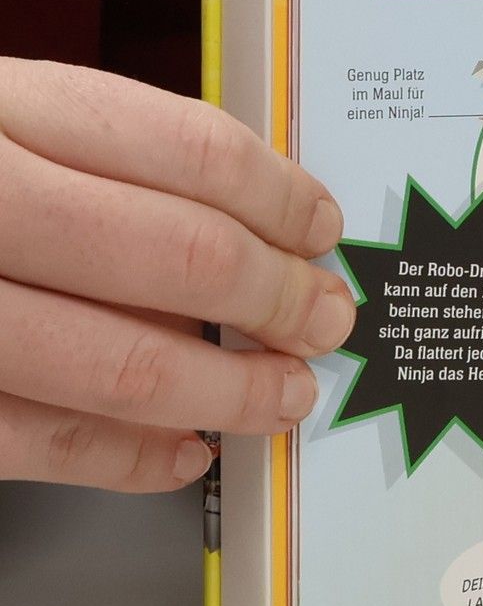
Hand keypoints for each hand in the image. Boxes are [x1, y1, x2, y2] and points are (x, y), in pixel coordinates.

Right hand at [0, 60, 352, 492]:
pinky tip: (181, 454)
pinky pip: (35, 438)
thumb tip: (251, 235)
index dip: (280, 198)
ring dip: (225, 391)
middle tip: (325, 320)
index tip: (321, 230)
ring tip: (279, 397)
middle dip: (275, 300)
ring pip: (116, 360)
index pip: (184, 148)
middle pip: (173, 255)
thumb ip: (95, 162)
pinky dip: (127, 458)